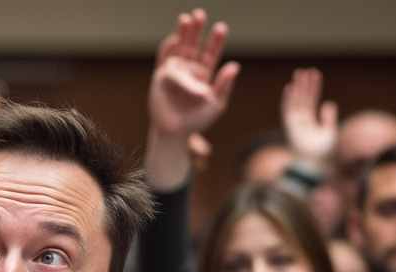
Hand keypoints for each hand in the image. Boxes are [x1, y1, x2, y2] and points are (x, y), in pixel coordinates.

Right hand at [148, 9, 239, 138]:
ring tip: (186, 19)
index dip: (215, 41)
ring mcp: (175, 71)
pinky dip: (168, 48)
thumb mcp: (216, 104)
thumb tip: (234, 66)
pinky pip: (163, 59)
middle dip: (197, 30)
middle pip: (194, 44)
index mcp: (204, 74)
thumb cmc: (197, 120)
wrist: (176, 132)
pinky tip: (174, 39)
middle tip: (200, 14)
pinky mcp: (161, 76)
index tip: (221, 28)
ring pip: (179, 48)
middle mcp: (189, 69)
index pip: (211, 53)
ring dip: (182, 33)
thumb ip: (224, 85)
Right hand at [281, 68, 337, 167]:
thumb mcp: (330, 132)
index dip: (314, 88)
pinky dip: (289, 99)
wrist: (316, 163)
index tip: (316, 75)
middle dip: (304, 84)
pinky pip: (288, 110)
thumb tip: (328, 103)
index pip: (311, 101)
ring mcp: (295, 124)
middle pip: (302, 99)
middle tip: (306, 70)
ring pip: (296, 102)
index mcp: (310, 122)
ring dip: (297, 88)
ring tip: (300, 73)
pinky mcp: (291, 127)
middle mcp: (301, 122)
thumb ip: (328, 118)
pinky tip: (290, 87)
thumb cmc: (323, 153)